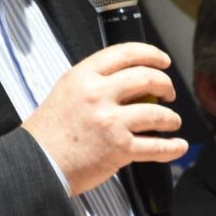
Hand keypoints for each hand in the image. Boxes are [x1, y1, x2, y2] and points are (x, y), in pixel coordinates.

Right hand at [22, 42, 186, 195]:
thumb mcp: (67, 91)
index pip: (125, 53)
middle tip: (169, 92)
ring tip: (172, 121)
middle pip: (146, 78)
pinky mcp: (119, 148)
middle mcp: (98, 94)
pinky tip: (178, 146)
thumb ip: (94, 81)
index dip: (150, 54)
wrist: (38, 162)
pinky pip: (155, 146)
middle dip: (165, 84)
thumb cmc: (50, 130)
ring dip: (171, 118)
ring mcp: (110, 121)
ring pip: (156, 113)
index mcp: (83, 76)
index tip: (162, 60)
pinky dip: (171, 147)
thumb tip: (128, 79)